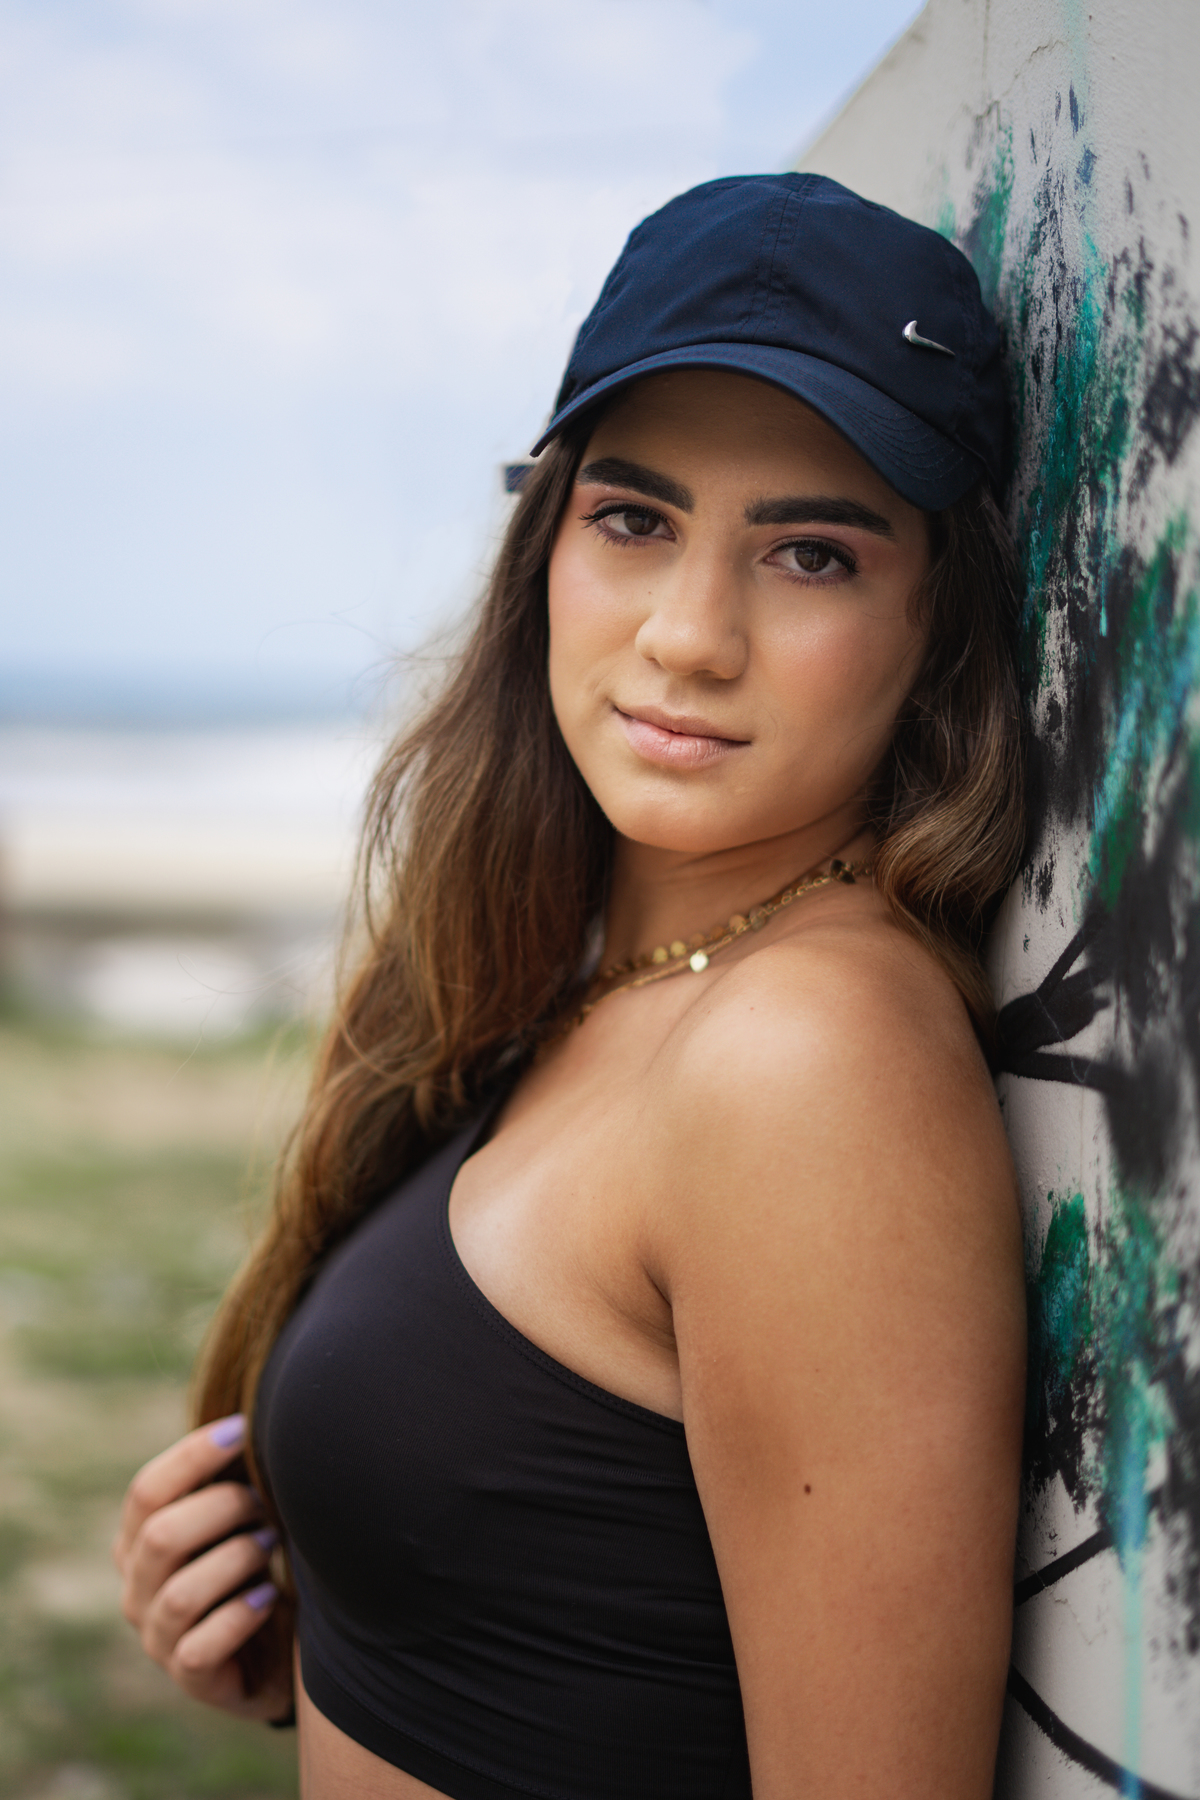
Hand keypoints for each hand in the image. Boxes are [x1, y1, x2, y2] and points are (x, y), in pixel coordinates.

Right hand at [113, 1415, 293, 1722]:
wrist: (282, 1644)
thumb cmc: (258, 1561)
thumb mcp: (240, 1515)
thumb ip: (231, 1475)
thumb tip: (249, 1417)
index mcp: (139, 1539)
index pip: (145, 1491)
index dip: (193, 1455)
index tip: (244, 1428)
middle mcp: (137, 1587)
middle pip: (160, 1536)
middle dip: (223, 1507)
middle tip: (267, 1501)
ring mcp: (157, 1636)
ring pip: (180, 1593)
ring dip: (236, 1559)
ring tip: (273, 1544)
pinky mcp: (188, 1677)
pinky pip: (199, 1647)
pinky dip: (238, 1617)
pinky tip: (269, 1598)